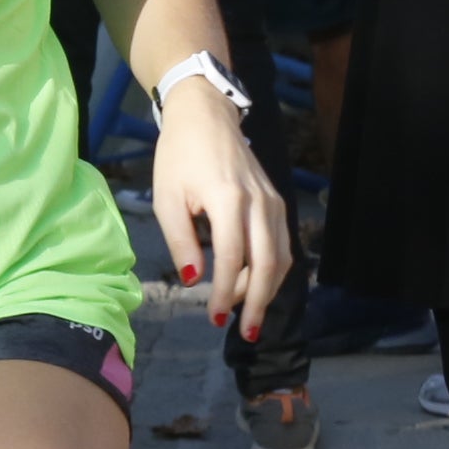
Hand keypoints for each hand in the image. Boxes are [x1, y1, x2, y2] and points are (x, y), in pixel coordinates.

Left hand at [148, 73, 290, 338]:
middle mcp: (259, 203)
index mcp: (228, 199)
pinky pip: (282, 243)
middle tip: (246, 332)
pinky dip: (272, 269)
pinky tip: (254, 284)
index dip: (224, 291)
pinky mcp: (278, 202)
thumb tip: (194, 279)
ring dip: (266, 288)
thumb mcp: (166, 198)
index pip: (233, 257)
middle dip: (258, 302)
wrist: (206, 117)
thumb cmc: (178, 157)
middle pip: (268, 263)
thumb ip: (180, 240)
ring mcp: (274, 202)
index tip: (212, 316)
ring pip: (281, 256)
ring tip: (244, 312)